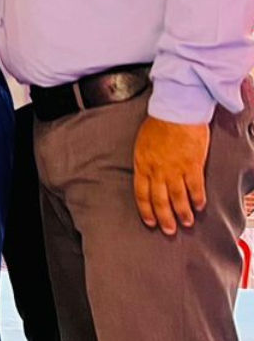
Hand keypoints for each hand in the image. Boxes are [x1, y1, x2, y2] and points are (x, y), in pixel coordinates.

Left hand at [133, 115, 209, 234]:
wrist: (176, 110)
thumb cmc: (159, 123)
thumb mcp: (142, 144)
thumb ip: (145, 162)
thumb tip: (147, 175)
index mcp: (142, 164)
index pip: (141, 194)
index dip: (146, 210)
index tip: (150, 221)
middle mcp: (157, 170)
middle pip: (159, 200)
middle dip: (164, 218)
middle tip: (169, 230)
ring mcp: (175, 169)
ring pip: (178, 198)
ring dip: (182, 213)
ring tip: (186, 222)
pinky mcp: (192, 165)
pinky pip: (195, 187)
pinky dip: (197, 199)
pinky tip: (200, 206)